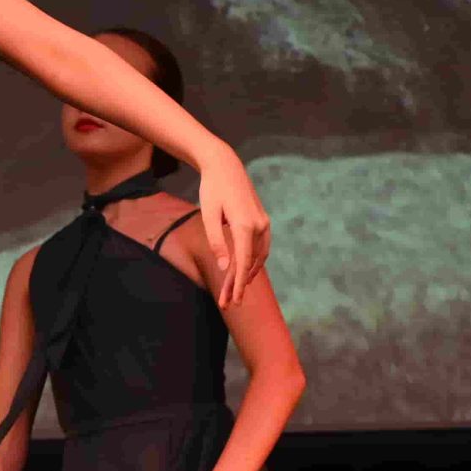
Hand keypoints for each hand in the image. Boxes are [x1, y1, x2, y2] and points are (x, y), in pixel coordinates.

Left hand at [196, 154, 270, 310]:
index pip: (242, 262)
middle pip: (250, 263)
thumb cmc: (212, 189)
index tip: (235, 301)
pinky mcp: (262, 221)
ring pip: (257, 257)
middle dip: (239, 285)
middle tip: (228, 305)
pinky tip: (244, 273)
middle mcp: (258, 225)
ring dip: (246, 275)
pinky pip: (260, 248)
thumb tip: (223, 268)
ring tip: (233, 293)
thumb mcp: (208, 216)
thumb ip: (216, 243)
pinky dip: (252, 262)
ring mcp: (263, 223)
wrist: (224, 165)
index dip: (238, 284)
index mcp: (244, 225)